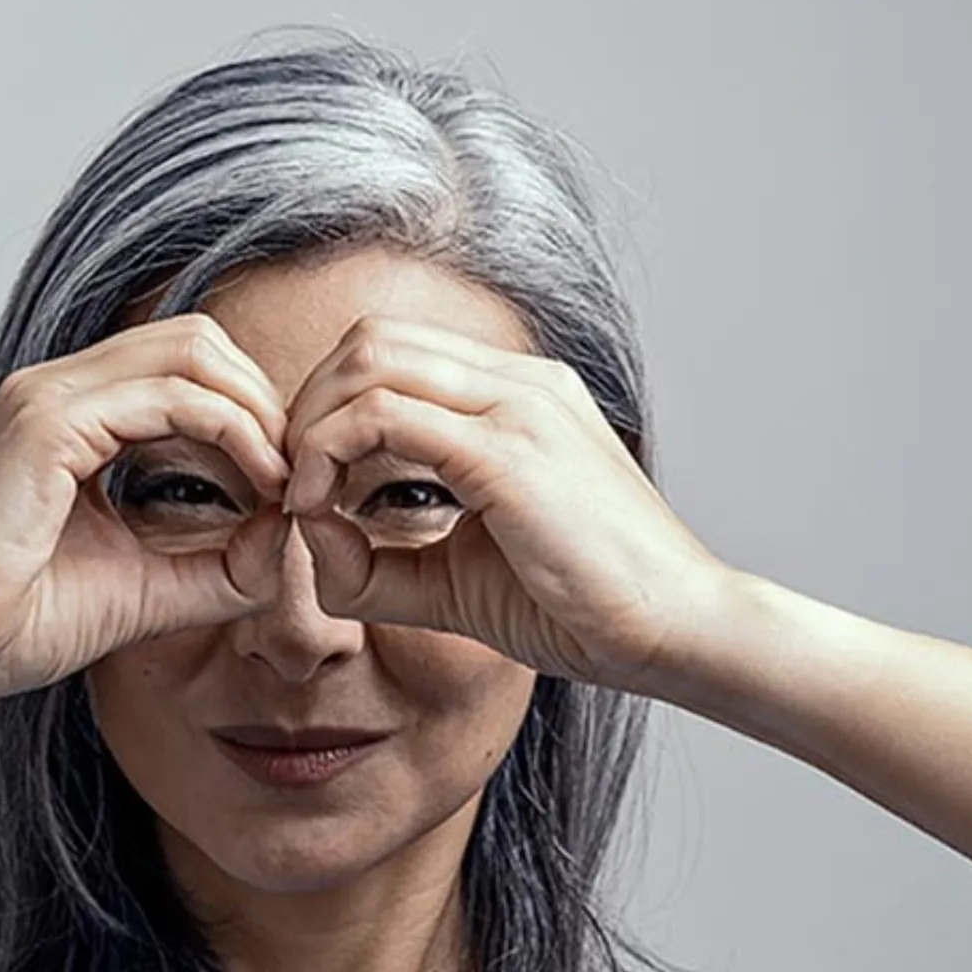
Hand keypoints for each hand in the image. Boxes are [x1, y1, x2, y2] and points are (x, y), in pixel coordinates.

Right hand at [0, 313, 294, 706]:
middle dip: (262, 399)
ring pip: (192, 351)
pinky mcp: (49, 424)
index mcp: (72, 414)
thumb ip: (221, 564)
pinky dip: (231, 431)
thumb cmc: (14, 625)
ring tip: (283, 480)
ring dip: (255, 411)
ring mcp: (49, 396)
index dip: (251, 413)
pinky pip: (172, 397)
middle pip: (198, 339)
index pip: (186, 368)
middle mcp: (58, 388)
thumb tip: (289, 539)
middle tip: (296, 473)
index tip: (289, 484)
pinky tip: (259, 486)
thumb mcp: (147, 587)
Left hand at [277, 315, 740, 691]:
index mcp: (519, 396)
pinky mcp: (509, 452)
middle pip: (371, 340)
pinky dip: (332, 453)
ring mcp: (519, 405)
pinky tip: (325, 510)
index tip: (310, 486)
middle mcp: (520, 382)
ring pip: (370, 361)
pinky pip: (384, 416)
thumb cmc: (583, 608)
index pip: (395, 355)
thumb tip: (308, 536)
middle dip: (310, 405)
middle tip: (293, 484)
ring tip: (306, 498)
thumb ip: (378, 561)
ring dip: (314, 425)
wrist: (677, 631)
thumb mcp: (457, 579)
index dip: (330, 409)